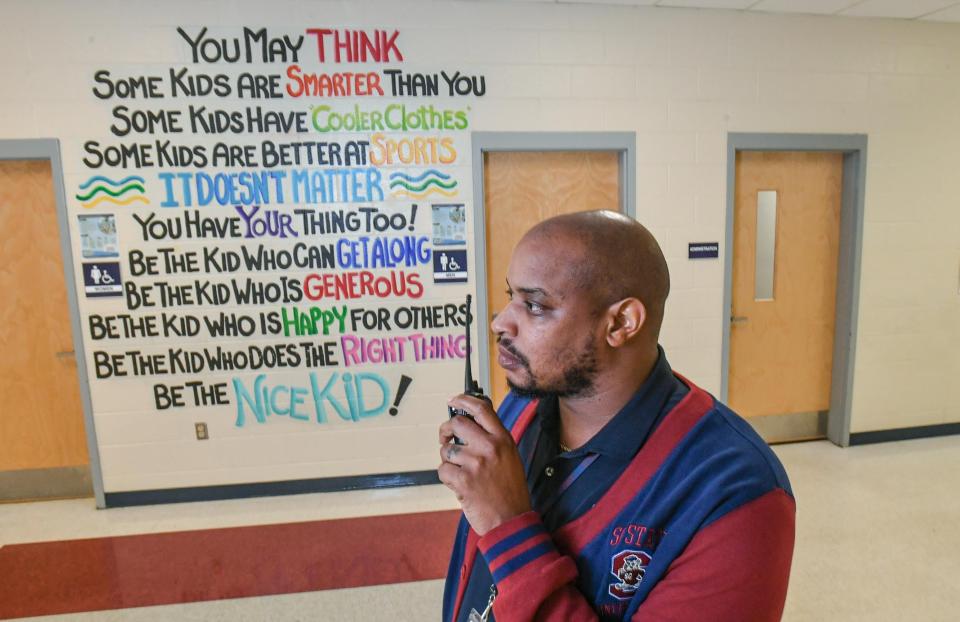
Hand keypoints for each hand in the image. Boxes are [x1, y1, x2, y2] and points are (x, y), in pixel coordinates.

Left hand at [438, 394, 531, 535]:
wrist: (510, 521)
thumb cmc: (509, 491)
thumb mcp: (510, 458)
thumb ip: (493, 440)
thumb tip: (469, 423)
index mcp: (503, 439)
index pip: (481, 409)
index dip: (463, 400)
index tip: (453, 400)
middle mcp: (489, 447)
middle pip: (457, 424)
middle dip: (446, 430)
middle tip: (446, 439)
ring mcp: (475, 463)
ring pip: (447, 450)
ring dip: (448, 461)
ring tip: (461, 473)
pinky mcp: (462, 480)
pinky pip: (443, 470)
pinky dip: (447, 478)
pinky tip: (460, 486)